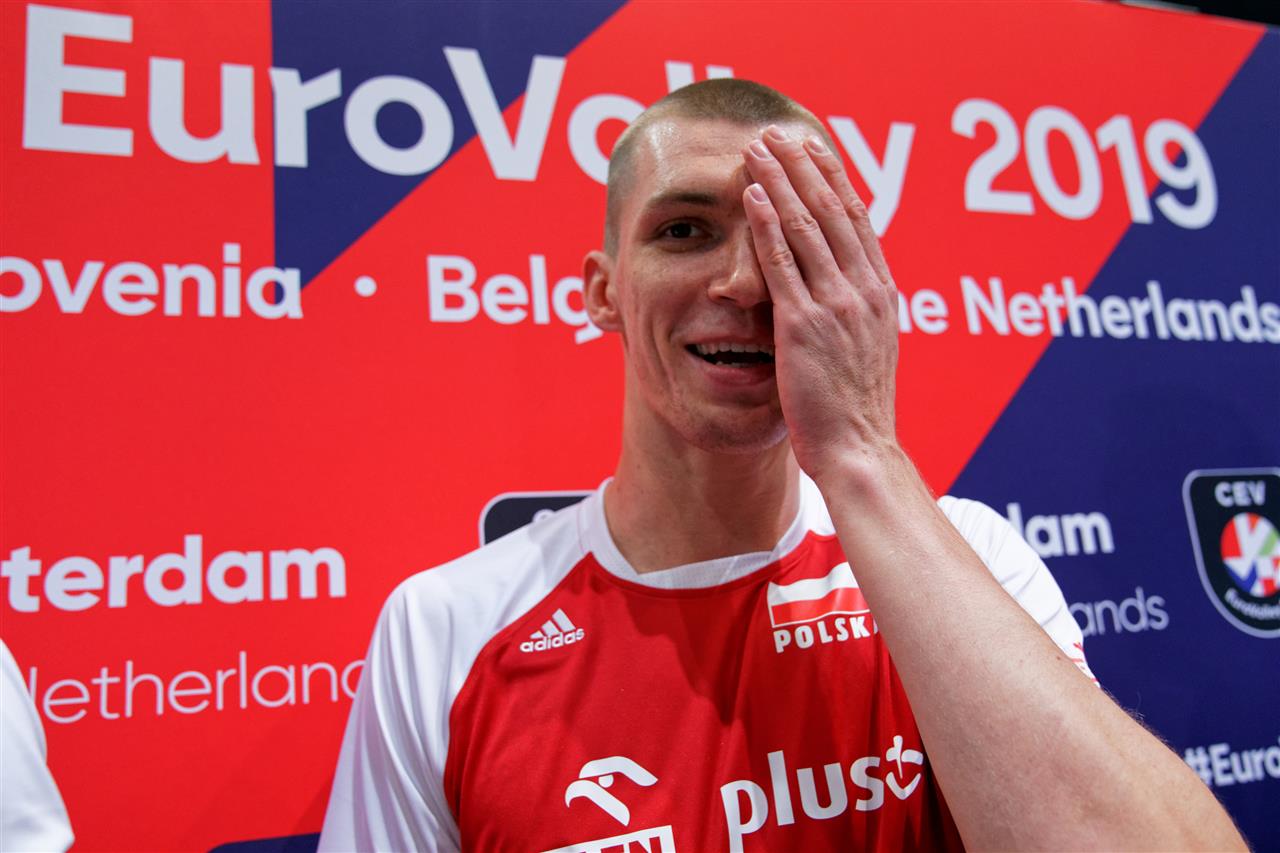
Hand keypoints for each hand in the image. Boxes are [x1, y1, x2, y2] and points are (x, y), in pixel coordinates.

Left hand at [741, 125, 899, 483]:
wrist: (860, 451)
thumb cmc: (857, 414)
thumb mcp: (866, 353)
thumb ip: (855, 317)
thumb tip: (842, 298)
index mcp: (881, 295)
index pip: (857, 221)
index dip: (834, 180)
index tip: (815, 150)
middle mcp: (864, 290)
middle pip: (833, 211)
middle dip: (804, 167)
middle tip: (779, 133)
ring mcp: (837, 305)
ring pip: (807, 226)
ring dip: (780, 180)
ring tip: (757, 148)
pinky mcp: (804, 325)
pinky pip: (783, 263)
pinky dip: (768, 223)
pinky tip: (753, 194)